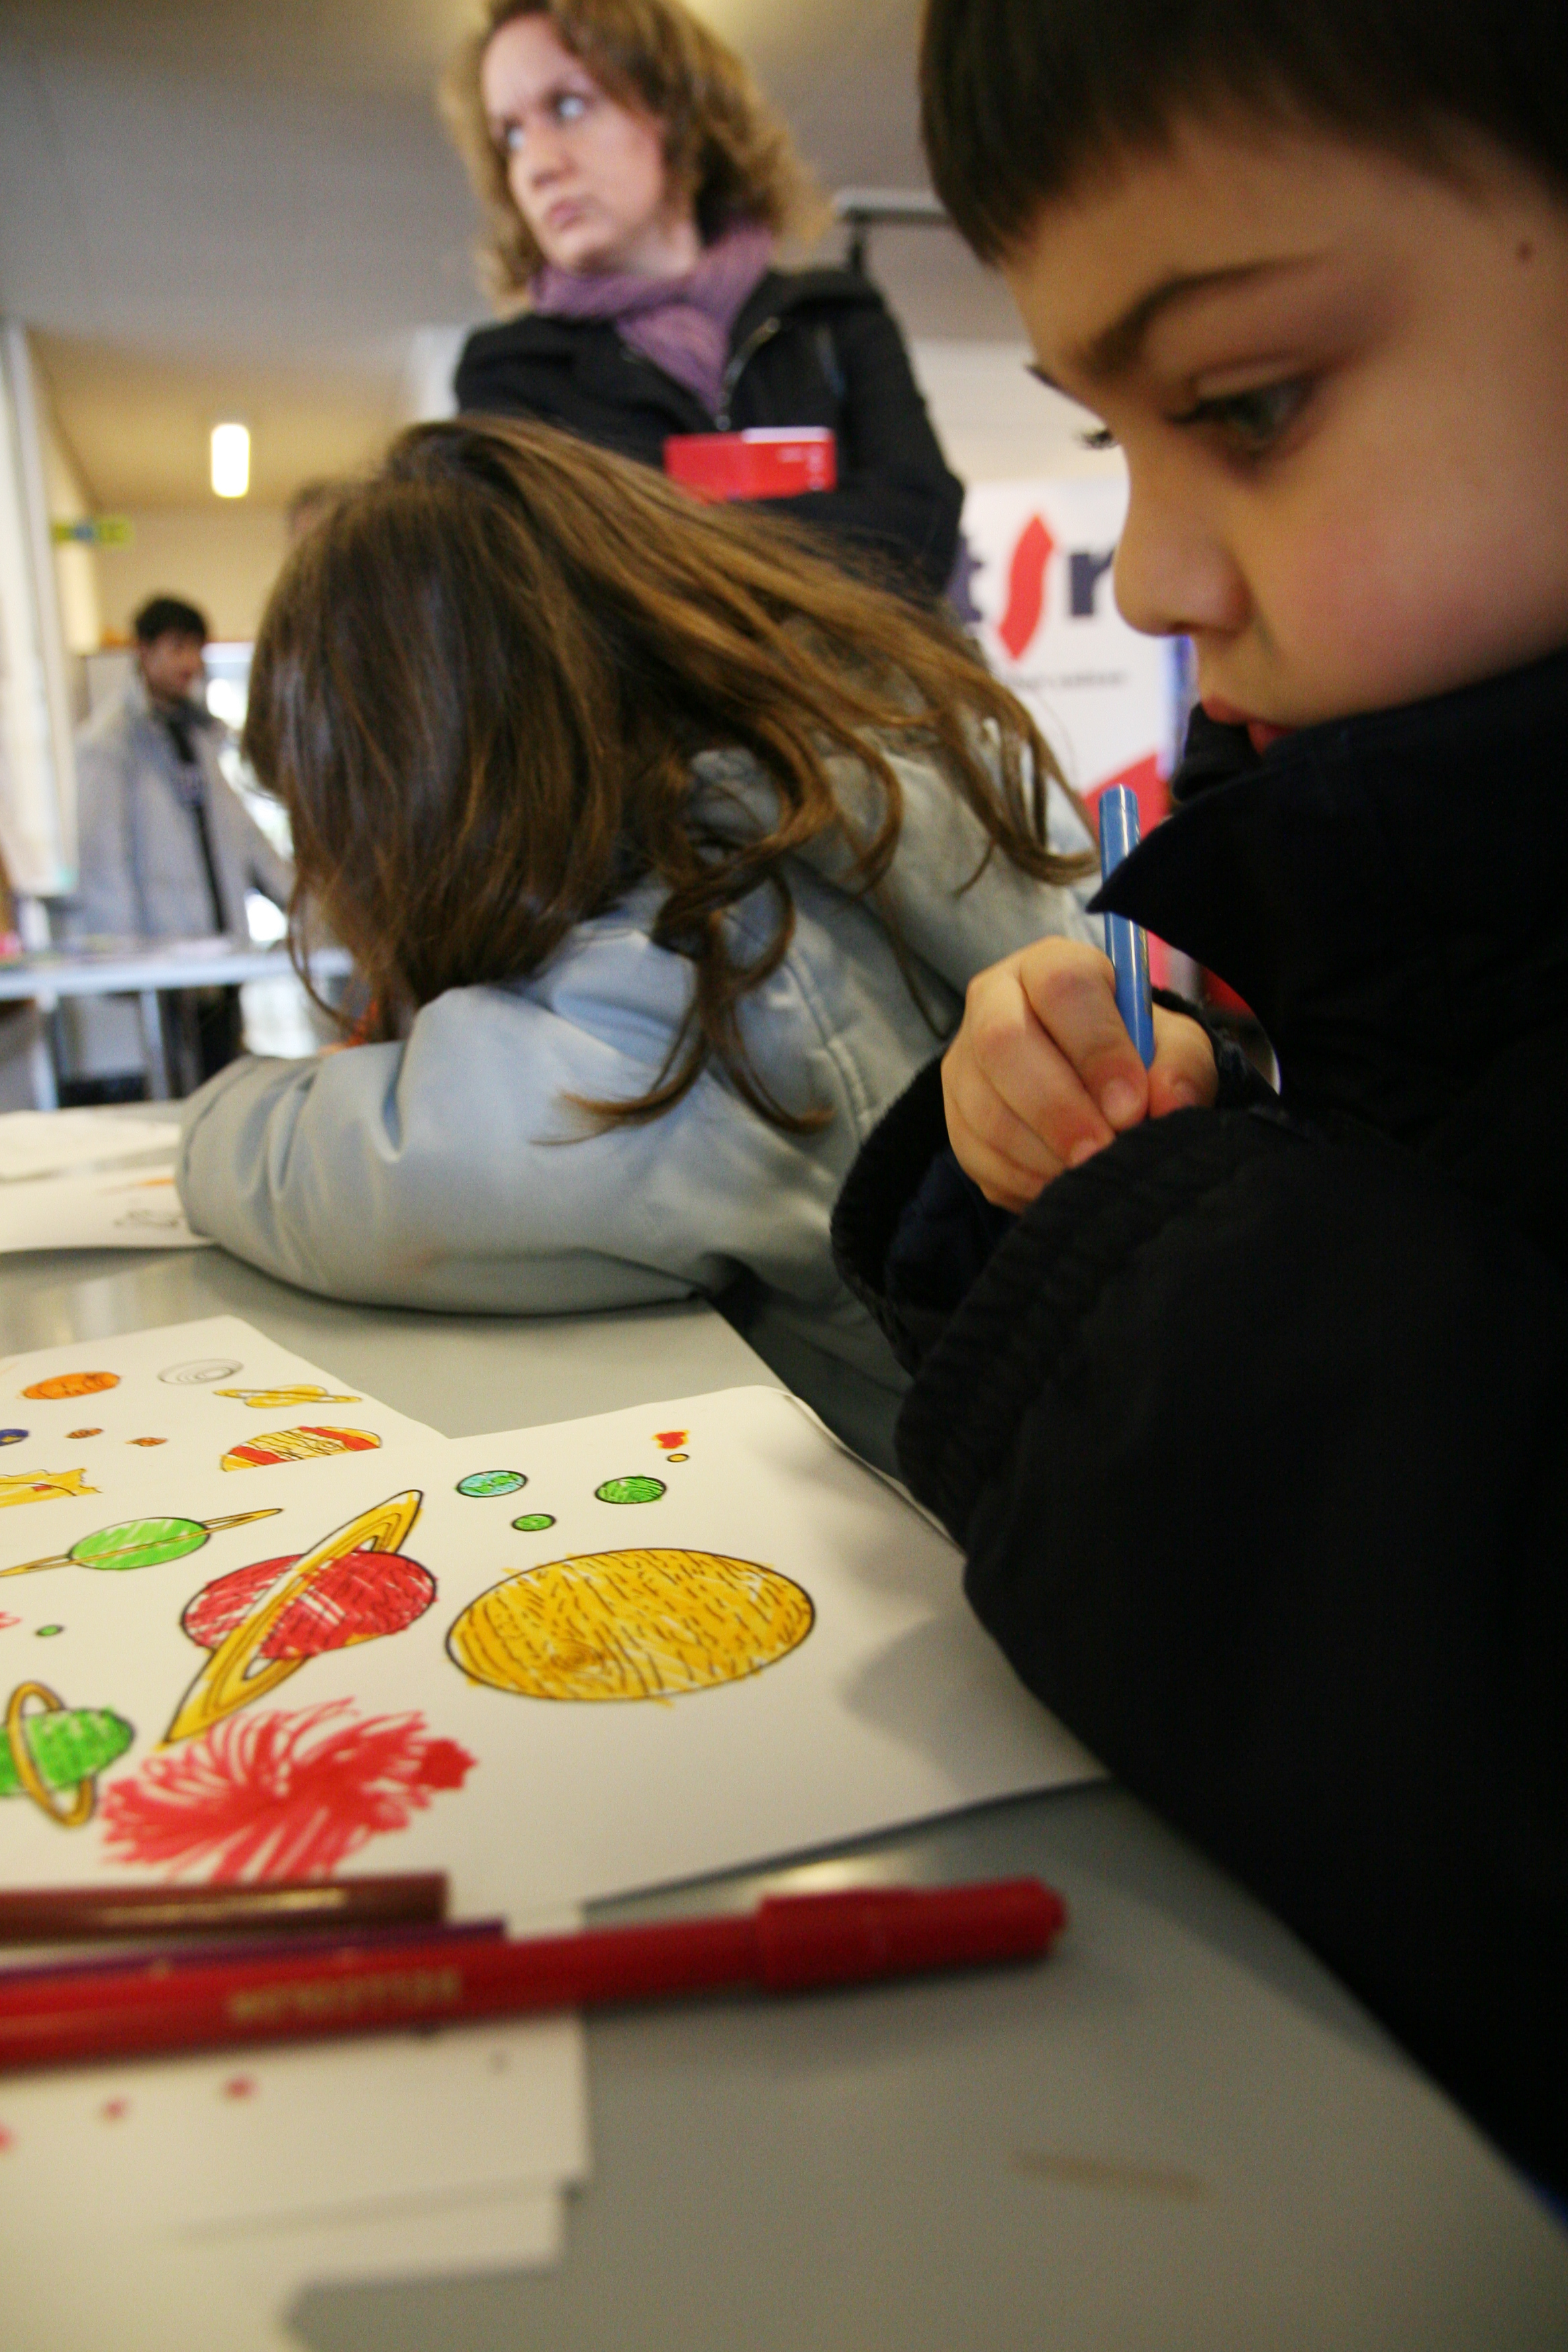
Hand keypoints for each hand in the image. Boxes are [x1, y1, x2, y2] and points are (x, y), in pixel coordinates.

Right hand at [941, 938, 1217, 1210]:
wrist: (1092, 1084)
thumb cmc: (1134, 1055)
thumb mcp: (1174, 1047)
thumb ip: (1181, 1066)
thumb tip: (1167, 1103)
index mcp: (1050, 966)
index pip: (1062, 989)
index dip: (1097, 1049)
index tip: (1132, 1105)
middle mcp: (994, 1002)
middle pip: (1002, 1043)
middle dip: (1057, 1108)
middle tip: (1102, 1150)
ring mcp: (964, 1061)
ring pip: (984, 1109)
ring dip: (1042, 1153)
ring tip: (1091, 1171)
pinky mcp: (954, 1116)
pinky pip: (976, 1155)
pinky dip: (1024, 1181)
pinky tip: (1063, 1183)